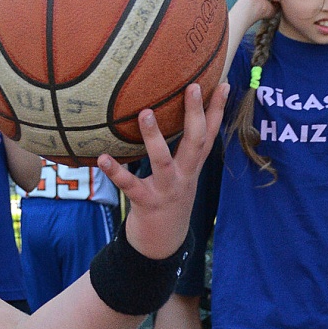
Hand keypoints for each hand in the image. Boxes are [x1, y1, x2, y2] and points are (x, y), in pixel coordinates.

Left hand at [96, 82, 229, 259]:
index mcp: (193, 167)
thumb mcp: (182, 176)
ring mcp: (167, 190)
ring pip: (163, 161)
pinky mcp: (146, 203)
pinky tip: (102, 158)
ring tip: (145, 113)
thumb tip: (175, 118)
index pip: (210, 134)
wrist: (163, 244)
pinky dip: (116, 172)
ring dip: (154, 137)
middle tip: (194, 86)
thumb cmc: (168, 201)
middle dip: (196, 113)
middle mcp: (184, 176)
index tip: (224, 83)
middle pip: (195, 141)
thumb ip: (182, 152)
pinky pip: (130, 185)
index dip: (218, 110)